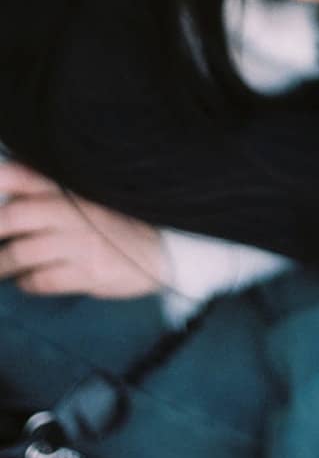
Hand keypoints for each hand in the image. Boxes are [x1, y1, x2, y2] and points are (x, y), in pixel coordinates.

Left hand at [0, 162, 163, 298]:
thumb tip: (7, 190)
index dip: (0, 179)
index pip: (25, 174)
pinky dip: (27, 282)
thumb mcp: (89, 194)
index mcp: (73, 186)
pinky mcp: (89, 272)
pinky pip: (41, 280)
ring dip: (3, 265)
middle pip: (15, 216)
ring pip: (22, 253)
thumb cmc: (116, 220)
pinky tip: (28, 280)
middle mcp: (75, 209)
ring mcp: (82, 242)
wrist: (163, 248)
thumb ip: (51, 190)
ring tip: (2, 268)